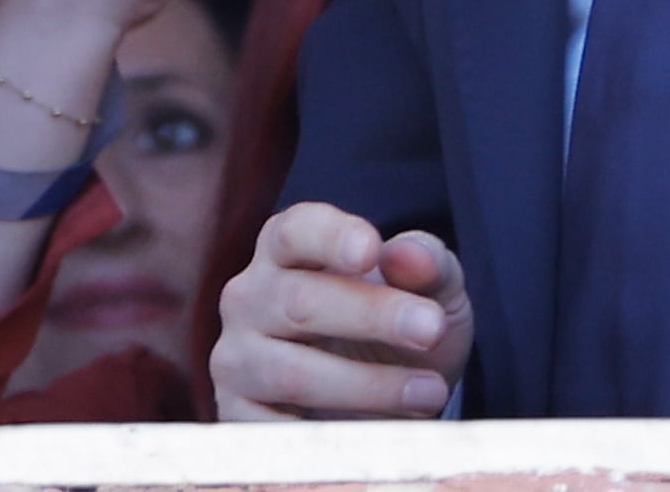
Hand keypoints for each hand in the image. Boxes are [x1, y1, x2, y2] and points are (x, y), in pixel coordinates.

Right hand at [212, 203, 474, 419]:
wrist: (387, 402)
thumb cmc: (399, 331)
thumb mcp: (432, 292)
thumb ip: (428, 264)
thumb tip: (408, 257)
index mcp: (285, 250)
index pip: (296, 231)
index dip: (330, 237)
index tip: (371, 251)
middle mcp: (250, 297)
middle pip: (299, 302)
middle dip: (371, 316)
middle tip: (431, 329)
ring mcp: (237, 357)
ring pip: (292, 373)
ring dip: (368, 386)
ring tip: (428, 392)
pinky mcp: (237, 414)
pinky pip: (277, 431)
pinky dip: (334, 437)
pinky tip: (379, 434)